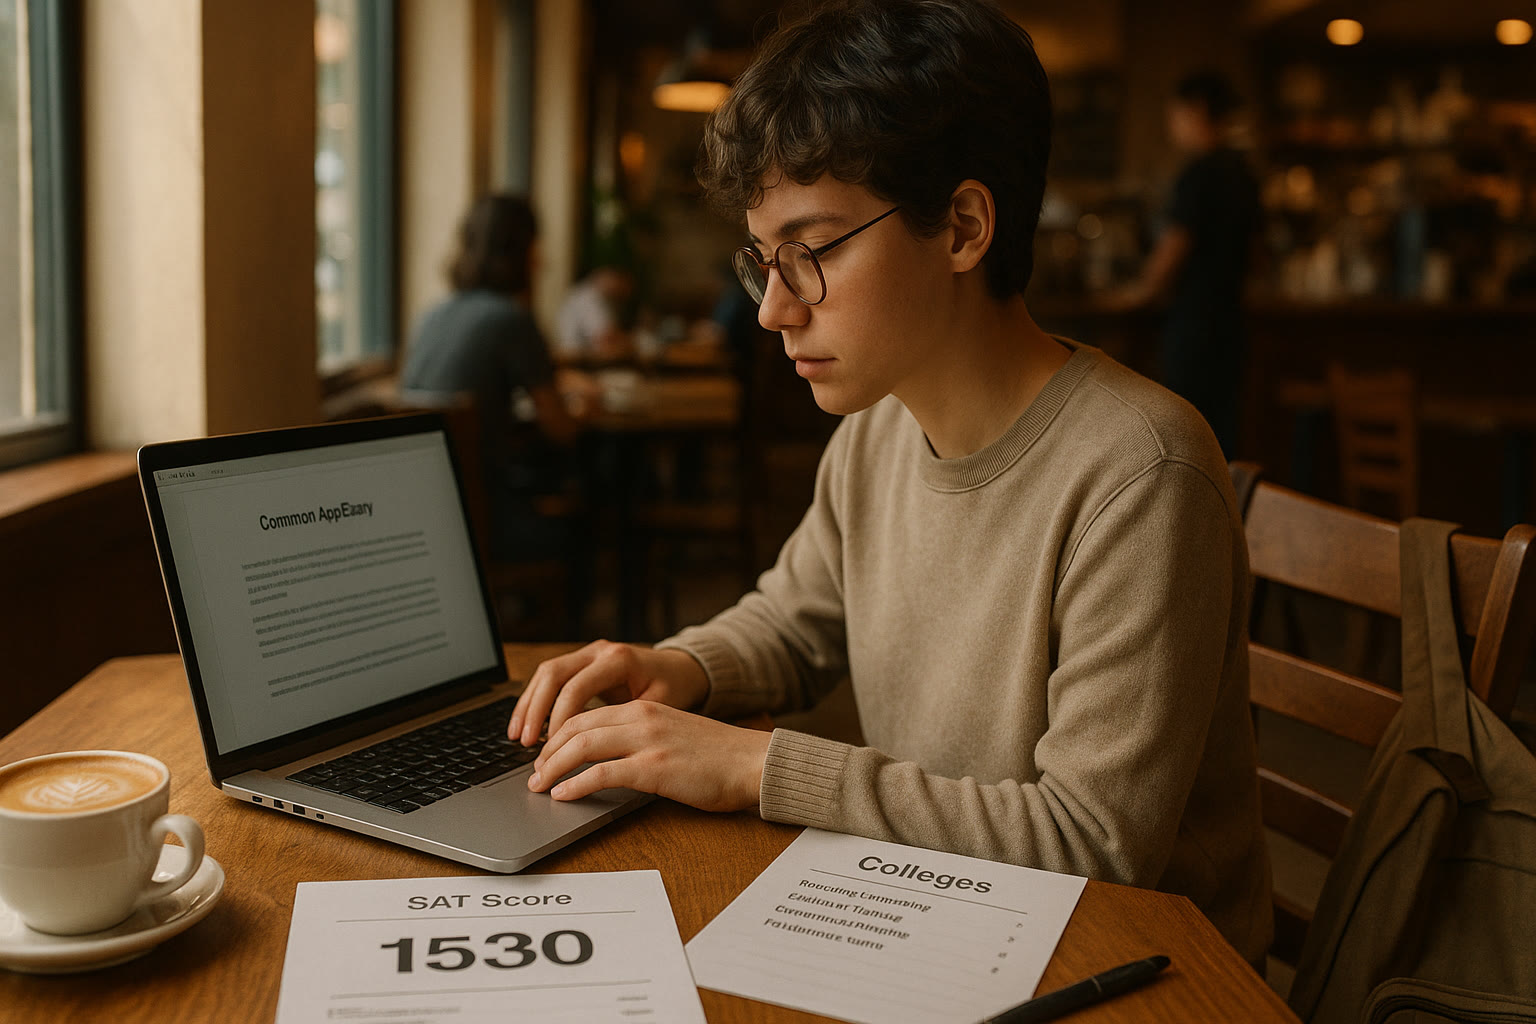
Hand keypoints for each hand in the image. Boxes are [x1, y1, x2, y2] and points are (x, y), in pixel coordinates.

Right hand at [508, 640, 709, 747]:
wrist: (682, 668)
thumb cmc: (674, 689)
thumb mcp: (659, 706)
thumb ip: (627, 723)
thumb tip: (598, 753)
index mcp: (618, 659)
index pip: (577, 688)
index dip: (559, 720)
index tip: (550, 748)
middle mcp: (599, 650)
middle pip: (553, 674)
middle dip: (535, 711)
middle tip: (525, 743)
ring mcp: (588, 652)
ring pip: (546, 673)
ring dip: (528, 705)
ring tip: (517, 737)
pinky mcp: (582, 661)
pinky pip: (550, 677)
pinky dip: (534, 700)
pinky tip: (525, 724)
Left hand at [527, 701, 770, 811]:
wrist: (753, 762)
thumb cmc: (720, 757)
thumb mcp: (675, 735)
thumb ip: (643, 740)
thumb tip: (609, 760)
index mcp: (646, 708)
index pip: (586, 714)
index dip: (558, 735)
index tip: (546, 755)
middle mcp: (642, 718)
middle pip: (576, 727)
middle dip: (548, 752)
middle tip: (535, 773)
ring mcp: (647, 742)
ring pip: (583, 746)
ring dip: (554, 768)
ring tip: (540, 786)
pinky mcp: (654, 768)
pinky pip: (602, 773)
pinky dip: (576, 784)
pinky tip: (563, 795)